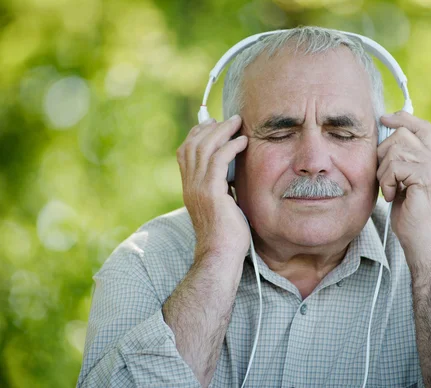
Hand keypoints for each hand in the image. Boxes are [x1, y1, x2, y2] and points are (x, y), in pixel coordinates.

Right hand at [176, 115, 249, 258]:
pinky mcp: (211, 191)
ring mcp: (198, 188)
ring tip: (238, 123)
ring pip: (205, 148)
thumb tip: (232, 174)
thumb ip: (221, 188)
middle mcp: (190, 185)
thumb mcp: (220, 205)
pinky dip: (231, 146)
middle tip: (231, 119)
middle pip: (194, 144)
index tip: (214, 123)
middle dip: (212, 127)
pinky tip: (243, 141)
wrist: (220, 255)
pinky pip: (219, 159)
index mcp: (189, 187)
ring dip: (223, 131)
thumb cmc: (226, 235)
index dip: (198, 134)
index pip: (185, 151)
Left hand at [377, 111, 430, 245]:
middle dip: (382, 154)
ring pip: (394, 150)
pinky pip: (394, 166)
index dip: (402, 117)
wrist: (423, 240)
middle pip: (400, 134)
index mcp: (428, 159)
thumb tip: (380, 140)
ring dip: (383, 172)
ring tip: (390, 190)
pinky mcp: (425, 177)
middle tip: (386, 179)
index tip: (384, 119)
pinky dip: (386, 183)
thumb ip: (397, 162)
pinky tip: (392, 197)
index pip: (419, 125)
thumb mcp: (400, 182)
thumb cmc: (409, 215)